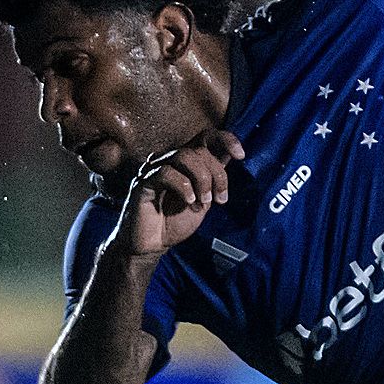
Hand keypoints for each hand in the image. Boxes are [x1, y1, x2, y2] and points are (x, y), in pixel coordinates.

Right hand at [110, 129, 245, 261]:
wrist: (152, 245)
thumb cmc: (174, 222)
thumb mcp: (204, 200)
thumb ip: (214, 180)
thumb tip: (231, 157)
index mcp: (186, 163)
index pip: (206, 137)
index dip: (226, 140)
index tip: (241, 155)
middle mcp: (170, 161)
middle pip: (199, 150)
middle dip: (216, 174)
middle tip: (219, 200)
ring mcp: (155, 169)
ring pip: (183, 156)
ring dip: (201, 179)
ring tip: (203, 202)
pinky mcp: (143, 182)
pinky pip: (165, 172)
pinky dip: (183, 186)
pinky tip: (188, 201)